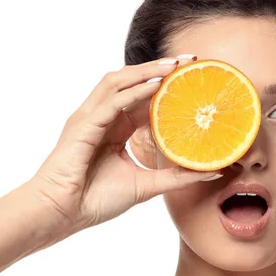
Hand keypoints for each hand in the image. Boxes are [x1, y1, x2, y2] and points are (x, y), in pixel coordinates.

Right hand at [29, 57, 220, 232]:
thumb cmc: (95, 200)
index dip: (166, 84)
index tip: (193, 75)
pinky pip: (111, 103)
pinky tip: (154, 85)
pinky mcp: (83, 125)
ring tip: (174, 66)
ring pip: (119, 83)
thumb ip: (177, 176)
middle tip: (189, 59)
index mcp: (115, 127)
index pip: (143, 97)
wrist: (61, 215)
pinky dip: (133, 92)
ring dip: (146, 71)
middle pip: (132, 81)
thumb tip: (214, 172)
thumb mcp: (146, 185)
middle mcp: (102, 117)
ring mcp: (91, 118)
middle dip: (160, 68)